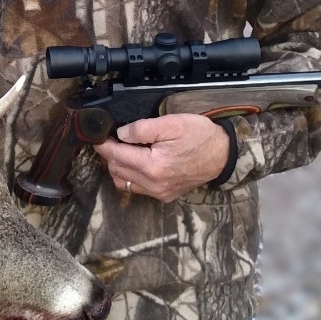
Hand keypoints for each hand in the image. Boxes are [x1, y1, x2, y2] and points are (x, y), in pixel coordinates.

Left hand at [93, 113, 230, 202]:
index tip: (96, 136)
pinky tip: (137, 162)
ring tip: (124, 150)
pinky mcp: (165, 195)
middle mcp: (155, 184)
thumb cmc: (200, 136)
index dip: (103, 144)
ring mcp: (160, 192)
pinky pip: (137, 188)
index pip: (116, 155)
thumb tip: (121, 134)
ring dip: (118, 166)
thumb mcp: (172, 123)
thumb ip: (142, 128)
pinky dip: (131, 176)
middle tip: (111, 139)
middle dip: (110, 154)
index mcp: (154, 166)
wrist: (224, 154)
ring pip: (123, 182)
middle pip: (117, 169)